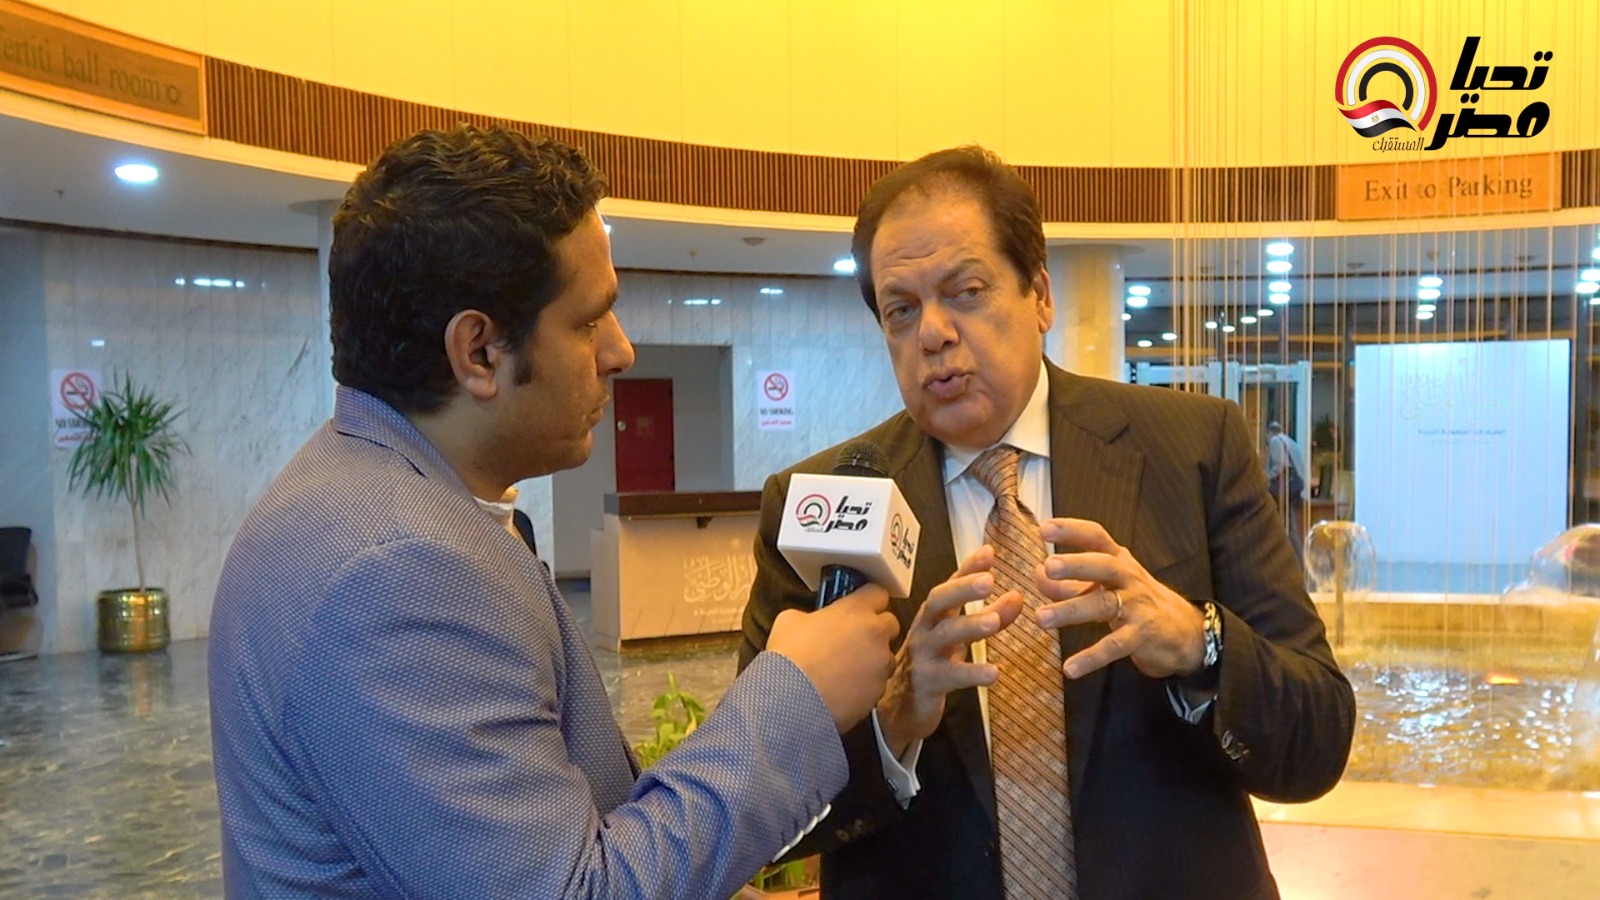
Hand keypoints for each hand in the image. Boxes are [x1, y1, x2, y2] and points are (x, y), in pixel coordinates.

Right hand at [767, 584, 899, 732]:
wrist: (792, 699)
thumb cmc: (790, 655)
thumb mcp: (790, 621)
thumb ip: (812, 616)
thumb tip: (812, 623)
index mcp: (856, 610)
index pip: (878, 593)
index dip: (867, 600)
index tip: (858, 607)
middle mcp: (876, 634)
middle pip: (891, 624)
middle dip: (876, 629)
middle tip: (854, 638)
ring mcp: (880, 665)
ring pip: (887, 657)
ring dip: (874, 660)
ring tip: (849, 669)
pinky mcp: (879, 692)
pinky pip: (878, 683)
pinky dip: (866, 685)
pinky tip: (845, 689)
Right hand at [877, 545, 1023, 756]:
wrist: (900, 710)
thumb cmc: (933, 665)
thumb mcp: (960, 638)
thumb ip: (991, 616)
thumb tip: (1017, 595)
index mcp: (933, 616)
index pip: (949, 585)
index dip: (967, 569)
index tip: (988, 552)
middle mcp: (925, 630)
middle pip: (938, 602)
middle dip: (962, 590)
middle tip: (988, 581)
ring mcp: (923, 656)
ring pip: (944, 636)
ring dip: (969, 626)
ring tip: (995, 622)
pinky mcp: (927, 684)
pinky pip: (949, 677)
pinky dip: (971, 673)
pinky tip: (992, 673)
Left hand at [1033, 518, 1205, 679]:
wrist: (1185, 631)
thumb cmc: (1136, 602)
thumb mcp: (1103, 587)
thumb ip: (1068, 582)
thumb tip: (1036, 573)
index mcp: (1117, 561)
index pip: (1096, 537)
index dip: (1072, 530)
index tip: (1044, 528)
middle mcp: (1128, 578)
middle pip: (1103, 565)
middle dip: (1076, 565)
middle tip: (1048, 566)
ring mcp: (1137, 606)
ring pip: (1103, 605)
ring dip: (1071, 611)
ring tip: (1041, 618)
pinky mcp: (1142, 635)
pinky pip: (1115, 646)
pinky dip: (1092, 657)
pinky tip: (1070, 668)